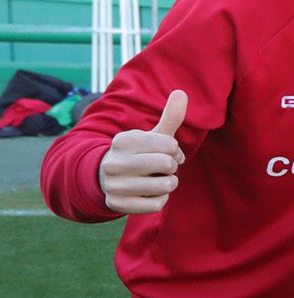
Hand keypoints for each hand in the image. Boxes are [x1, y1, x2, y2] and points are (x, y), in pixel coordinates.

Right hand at [98, 90, 186, 214]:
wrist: (107, 177)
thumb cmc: (139, 153)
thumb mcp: (152, 135)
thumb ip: (170, 117)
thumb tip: (182, 92)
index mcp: (123, 140)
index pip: (170, 145)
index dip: (174, 150)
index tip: (165, 151)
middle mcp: (114, 162)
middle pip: (167, 165)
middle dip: (172, 166)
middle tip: (162, 167)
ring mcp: (114, 185)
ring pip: (165, 186)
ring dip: (168, 183)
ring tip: (155, 179)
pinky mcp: (118, 205)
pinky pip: (158, 204)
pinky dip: (160, 199)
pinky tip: (148, 193)